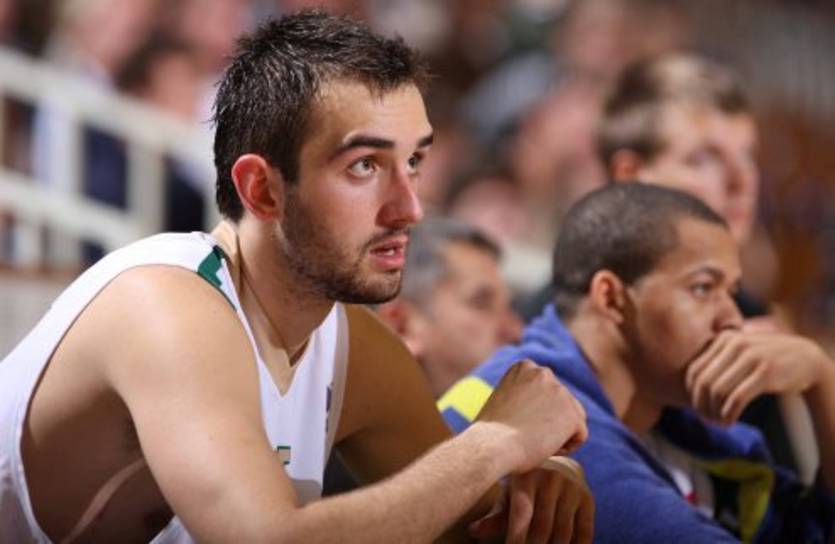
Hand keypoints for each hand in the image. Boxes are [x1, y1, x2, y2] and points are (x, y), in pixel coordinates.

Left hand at [469, 457, 593, 543]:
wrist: (560, 467)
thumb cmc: (525, 489)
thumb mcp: (510, 498)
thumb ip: (495, 517)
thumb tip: (473, 531)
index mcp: (526, 478)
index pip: (522, 514)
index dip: (516, 538)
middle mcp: (550, 479)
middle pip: (542, 528)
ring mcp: (571, 487)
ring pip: (563, 533)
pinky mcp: (588, 497)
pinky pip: (584, 531)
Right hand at [475, 360, 587, 472]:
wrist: (491, 446)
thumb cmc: (489, 433)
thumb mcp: (503, 400)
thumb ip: (523, 396)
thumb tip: (538, 408)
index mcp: (525, 367)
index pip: (546, 392)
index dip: (534, 413)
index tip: (516, 423)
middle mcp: (544, 373)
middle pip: (561, 404)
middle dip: (549, 422)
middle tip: (526, 436)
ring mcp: (560, 392)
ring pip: (572, 420)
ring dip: (558, 434)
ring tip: (535, 443)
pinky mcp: (572, 414)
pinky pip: (579, 435)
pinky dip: (565, 447)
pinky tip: (545, 449)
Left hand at [685, 330, 828, 424]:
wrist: (805, 358)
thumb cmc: (765, 360)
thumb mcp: (739, 352)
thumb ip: (717, 362)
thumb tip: (689, 390)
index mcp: (724, 339)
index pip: (694, 370)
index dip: (691, 394)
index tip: (697, 408)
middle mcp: (734, 344)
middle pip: (704, 382)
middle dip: (701, 406)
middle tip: (706, 420)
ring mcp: (750, 357)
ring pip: (718, 391)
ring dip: (714, 413)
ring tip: (719, 423)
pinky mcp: (765, 373)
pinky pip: (737, 398)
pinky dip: (728, 414)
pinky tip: (729, 422)